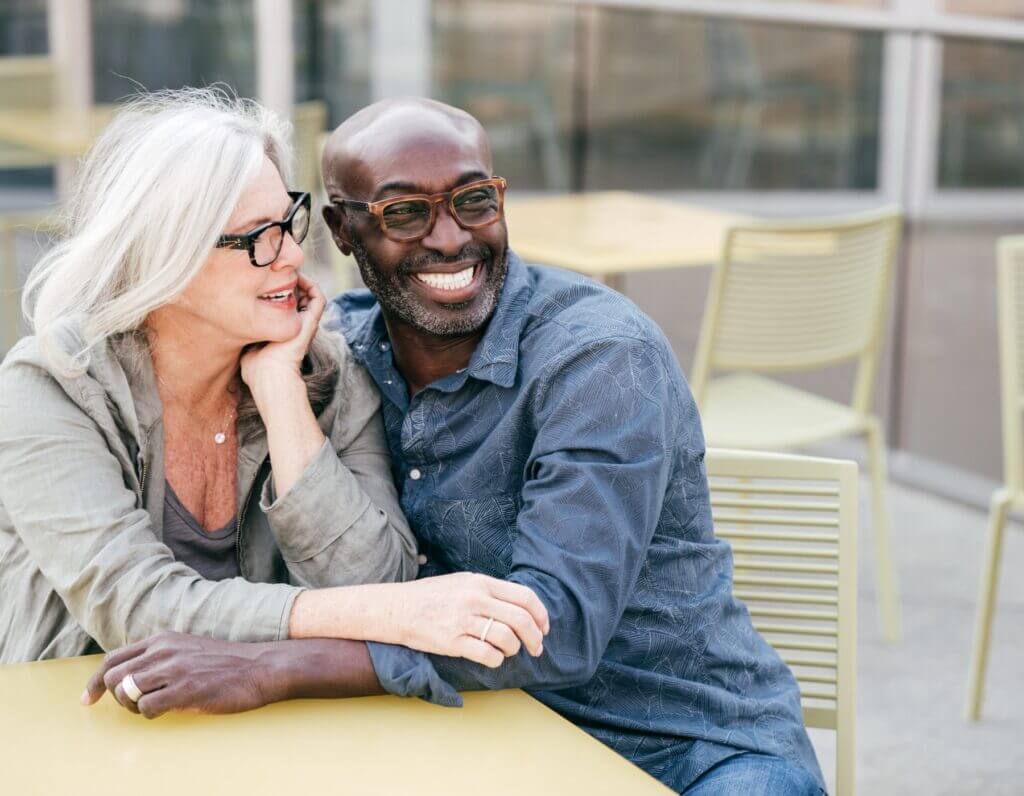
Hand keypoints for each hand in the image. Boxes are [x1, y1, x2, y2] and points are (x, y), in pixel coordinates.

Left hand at [81, 632, 285, 718]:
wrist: (261, 666)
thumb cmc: (226, 662)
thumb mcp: (188, 647)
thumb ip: (161, 655)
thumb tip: (133, 675)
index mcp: (163, 639)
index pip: (113, 659)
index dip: (95, 681)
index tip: (88, 699)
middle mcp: (164, 650)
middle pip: (115, 677)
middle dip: (116, 697)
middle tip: (132, 707)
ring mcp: (174, 669)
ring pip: (127, 692)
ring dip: (134, 707)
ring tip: (155, 707)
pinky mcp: (185, 689)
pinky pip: (147, 707)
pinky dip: (150, 714)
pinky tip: (168, 710)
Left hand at [241, 272, 325, 388]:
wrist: (270, 375)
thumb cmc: (256, 368)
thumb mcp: (248, 344)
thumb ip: (245, 333)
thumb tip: (233, 323)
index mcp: (286, 330)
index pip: (287, 305)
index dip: (279, 291)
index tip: (264, 282)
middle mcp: (298, 325)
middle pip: (300, 297)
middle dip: (289, 282)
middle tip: (274, 274)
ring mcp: (306, 323)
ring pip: (311, 295)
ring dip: (301, 281)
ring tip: (286, 273)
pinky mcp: (312, 321)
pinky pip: (318, 297)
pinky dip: (311, 285)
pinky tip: (295, 278)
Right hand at [386, 573, 549, 667]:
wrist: (397, 608)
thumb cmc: (433, 596)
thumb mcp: (463, 582)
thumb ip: (490, 592)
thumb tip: (521, 607)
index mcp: (481, 582)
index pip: (524, 596)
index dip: (540, 614)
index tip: (544, 628)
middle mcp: (474, 599)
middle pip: (520, 619)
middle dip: (535, 638)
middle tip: (536, 648)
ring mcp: (463, 621)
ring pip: (507, 638)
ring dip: (513, 649)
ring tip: (507, 651)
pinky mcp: (452, 642)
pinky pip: (487, 655)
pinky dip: (496, 660)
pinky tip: (493, 658)